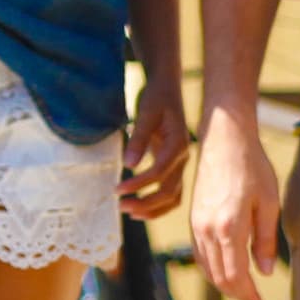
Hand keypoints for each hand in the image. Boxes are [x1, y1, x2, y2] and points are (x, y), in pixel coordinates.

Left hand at [117, 77, 189, 219]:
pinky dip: (158, 205)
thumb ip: (138, 139)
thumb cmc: (156, 98)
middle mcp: (183, 157)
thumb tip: (129, 165)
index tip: (117, 189)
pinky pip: (171, 193)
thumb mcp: (146, 112)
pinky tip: (139, 209)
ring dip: (152, 208)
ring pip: (173, 197)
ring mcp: (180, 164)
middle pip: (169, 191)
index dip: (138, 184)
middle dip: (145, 202)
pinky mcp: (173, 166)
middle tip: (120, 205)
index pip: (159, 172)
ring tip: (128, 211)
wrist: (167, 88)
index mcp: (178, 144)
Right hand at [190, 105, 279, 299]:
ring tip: (243, 291)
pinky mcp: (194, 218)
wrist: (224, 138)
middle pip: (219, 278)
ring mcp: (197, 224)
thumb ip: (266, 240)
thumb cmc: (252, 166)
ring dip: (224, 285)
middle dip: (238, 295)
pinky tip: (225, 270)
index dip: (249, 296)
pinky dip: (212, 269)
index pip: (236, 277)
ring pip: (207, 268)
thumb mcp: (269, 203)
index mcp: (229, 228)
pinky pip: (199, 254)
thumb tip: (265, 272)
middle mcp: (208, 230)